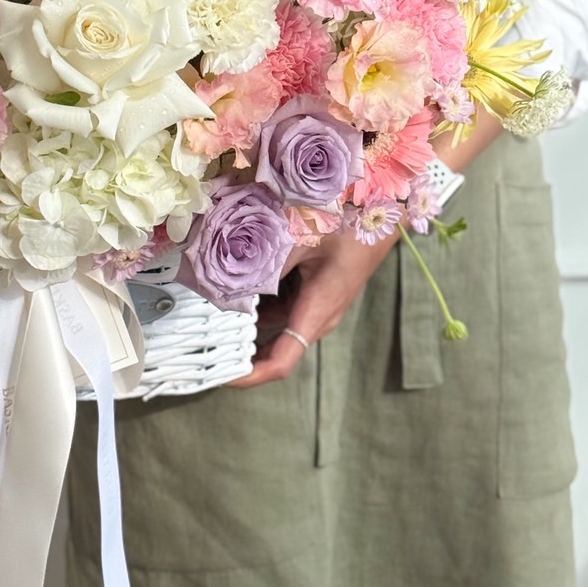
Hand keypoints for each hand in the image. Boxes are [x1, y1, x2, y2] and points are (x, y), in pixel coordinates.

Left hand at [228, 226, 399, 388]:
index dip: (249, 375)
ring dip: (247, 317)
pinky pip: (281, 302)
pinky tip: (240, 279)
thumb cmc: (348, 223)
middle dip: (239, 345)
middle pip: (273, 345)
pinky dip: (259, 297)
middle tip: (205, 338)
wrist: (382, 211)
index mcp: (317, 311)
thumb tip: (225, 281)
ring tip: (213, 305)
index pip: (281, 362)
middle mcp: (317, 316)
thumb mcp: (300, 238)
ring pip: (274, 321)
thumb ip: (265, 261)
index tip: (220, 375)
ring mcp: (316, 305)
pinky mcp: (314, 291)